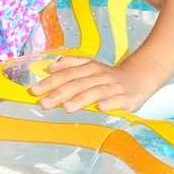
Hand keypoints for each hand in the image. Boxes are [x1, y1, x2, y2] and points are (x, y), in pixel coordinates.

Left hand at [30, 57, 154, 113]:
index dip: (50, 82)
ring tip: (67, 107)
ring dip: (81, 99)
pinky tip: (101, 108)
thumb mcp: (89, 67)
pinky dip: (110, 103)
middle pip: (77, 83)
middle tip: (44, 103)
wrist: (139, 78)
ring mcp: (113, 86)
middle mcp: (100, 75)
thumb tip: (51, 67)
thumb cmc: (108, 77)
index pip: (66, 74)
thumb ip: (71, 65)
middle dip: (60, 93)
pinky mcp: (127, 97)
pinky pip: (118, 100)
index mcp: (89, 68)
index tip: (34, 91)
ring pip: (95, 91)